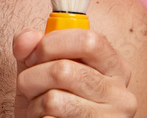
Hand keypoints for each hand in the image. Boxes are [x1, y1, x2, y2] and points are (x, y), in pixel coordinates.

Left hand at [13, 28, 137, 117]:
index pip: (88, 40)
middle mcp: (120, 94)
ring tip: (40, 107)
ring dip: (35, 103)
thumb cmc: (53, 98)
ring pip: (53, 100)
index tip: (33, 56)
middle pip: (64, 71)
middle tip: (28, 85)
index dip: (52, 44)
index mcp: (115, 66)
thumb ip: (34, 45)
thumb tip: (27, 40)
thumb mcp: (43, 66)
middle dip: (33, 76)